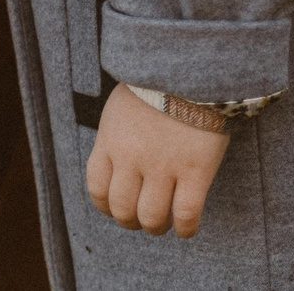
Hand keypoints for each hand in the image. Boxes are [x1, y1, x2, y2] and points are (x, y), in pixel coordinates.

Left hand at [85, 84, 227, 238]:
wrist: (191, 65)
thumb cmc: (157, 82)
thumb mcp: (121, 106)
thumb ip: (117, 136)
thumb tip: (117, 162)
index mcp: (111, 141)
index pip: (97, 189)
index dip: (107, 206)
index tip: (117, 208)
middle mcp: (132, 158)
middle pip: (122, 209)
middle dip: (131, 221)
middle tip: (143, 219)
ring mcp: (163, 166)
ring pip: (152, 218)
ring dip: (157, 227)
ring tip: (165, 223)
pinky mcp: (195, 170)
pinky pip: (186, 215)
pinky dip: (185, 228)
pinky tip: (186, 228)